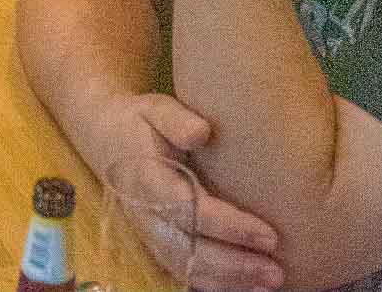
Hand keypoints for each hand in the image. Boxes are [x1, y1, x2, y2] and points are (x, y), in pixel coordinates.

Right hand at [92, 94, 286, 291]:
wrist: (105, 139)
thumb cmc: (140, 122)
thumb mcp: (154, 108)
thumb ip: (176, 119)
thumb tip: (201, 131)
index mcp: (148, 179)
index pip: (189, 209)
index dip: (228, 227)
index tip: (269, 235)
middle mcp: (147, 214)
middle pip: (189, 249)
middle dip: (234, 265)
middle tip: (276, 272)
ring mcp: (149, 233)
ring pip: (186, 268)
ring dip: (228, 281)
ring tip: (269, 284)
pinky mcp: (156, 243)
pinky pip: (183, 273)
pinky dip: (215, 285)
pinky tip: (247, 288)